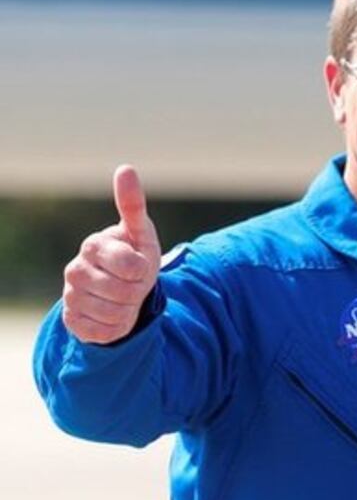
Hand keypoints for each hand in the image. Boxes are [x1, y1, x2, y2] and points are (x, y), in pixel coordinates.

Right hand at [61, 165, 161, 343]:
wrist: (120, 292)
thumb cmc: (132, 257)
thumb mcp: (141, 234)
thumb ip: (133, 205)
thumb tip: (125, 168)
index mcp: (93, 245)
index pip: (131, 265)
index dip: (143, 269)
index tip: (139, 263)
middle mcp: (75, 270)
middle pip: (125, 291)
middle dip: (138, 290)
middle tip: (133, 283)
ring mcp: (70, 296)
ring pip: (116, 313)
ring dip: (129, 309)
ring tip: (123, 298)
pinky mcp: (72, 321)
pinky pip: (105, 331)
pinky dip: (117, 327)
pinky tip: (111, 314)